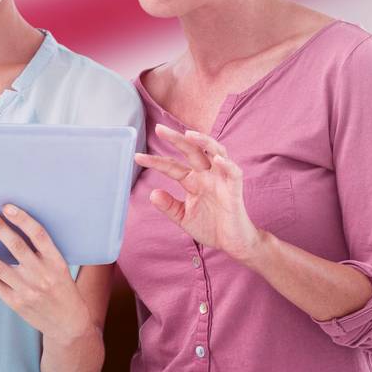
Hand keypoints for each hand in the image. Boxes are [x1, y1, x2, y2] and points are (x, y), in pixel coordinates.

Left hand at [0, 205, 91, 341]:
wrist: (68, 324)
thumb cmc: (63, 289)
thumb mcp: (61, 268)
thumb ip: (42, 251)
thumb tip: (15, 227)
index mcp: (56, 262)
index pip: (39, 236)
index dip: (23, 220)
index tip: (7, 206)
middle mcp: (41, 274)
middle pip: (16, 247)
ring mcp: (26, 289)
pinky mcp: (14, 302)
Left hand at [134, 124, 263, 259]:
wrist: (232, 243)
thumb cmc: (210, 227)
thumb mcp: (183, 217)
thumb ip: (169, 206)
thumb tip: (152, 194)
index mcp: (193, 181)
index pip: (172, 166)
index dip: (155, 161)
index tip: (137, 157)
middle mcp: (207, 176)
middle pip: (192, 151)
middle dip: (177, 139)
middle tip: (159, 128)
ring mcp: (222, 181)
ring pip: (216, 153)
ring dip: (204, 142)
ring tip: (189, 135)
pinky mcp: (235, 191)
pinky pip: (234, 173)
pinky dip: (227, 165)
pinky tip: (216, 159)